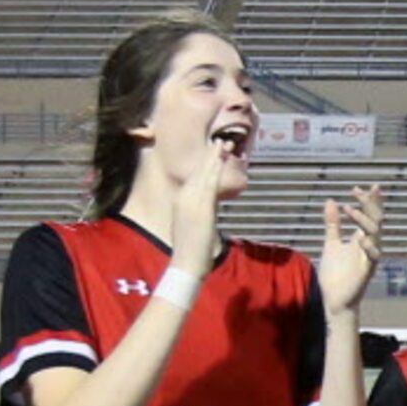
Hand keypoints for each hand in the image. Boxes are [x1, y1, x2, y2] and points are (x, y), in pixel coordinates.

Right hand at [167, 141, 230, 275]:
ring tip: (225, 143)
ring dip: (215, 157)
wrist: (186, 264)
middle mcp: (184, 197)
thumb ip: (201, 214)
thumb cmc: (191, 252)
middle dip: (211, 155)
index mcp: (181, 201)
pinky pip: (210, 182)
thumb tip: (210, 208)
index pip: (194, 177)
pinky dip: (216, 169)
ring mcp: (191, 201)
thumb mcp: (194, 227)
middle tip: (222, 141)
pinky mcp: (201, 207)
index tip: (214, 152)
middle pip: (199, 171)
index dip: (204, 164)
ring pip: (205, 173)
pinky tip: (223, 158)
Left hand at [319, 185, 382, 314]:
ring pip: (375, 235)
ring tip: (349, 209)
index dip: (366, 201)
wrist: (334, 299)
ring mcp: (369, 258)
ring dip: (363, 220)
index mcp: (361, 239)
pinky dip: (370, 247)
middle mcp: (369, 246)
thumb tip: (330, 201)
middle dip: (370, 205)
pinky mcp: (367, 271)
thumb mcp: (331, 243)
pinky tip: (362, 238)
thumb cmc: (335, 274)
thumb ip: (333, 224)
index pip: (368, 215)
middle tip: (360, 191)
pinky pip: (373, 257)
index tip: (356, 188)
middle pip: (375, 221)